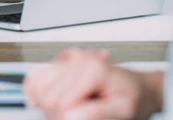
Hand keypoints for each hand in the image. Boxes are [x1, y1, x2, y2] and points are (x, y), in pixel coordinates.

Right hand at [24, 49, 162, 119]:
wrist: (136, 87)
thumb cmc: (132, 97)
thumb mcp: (124, 110)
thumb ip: (100, 113)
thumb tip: (72, 115)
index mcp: (93, 70)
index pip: (60, 102)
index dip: (65, 118)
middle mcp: (78, 60)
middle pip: (46, 94)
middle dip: (55, 112)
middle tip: (75, 116)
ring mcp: (68, 59)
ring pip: (36, 84)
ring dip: (46, 101)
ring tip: (69, 108)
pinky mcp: (61, 62)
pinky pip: (36, 76)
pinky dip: (39, 90)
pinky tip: (55, 98)